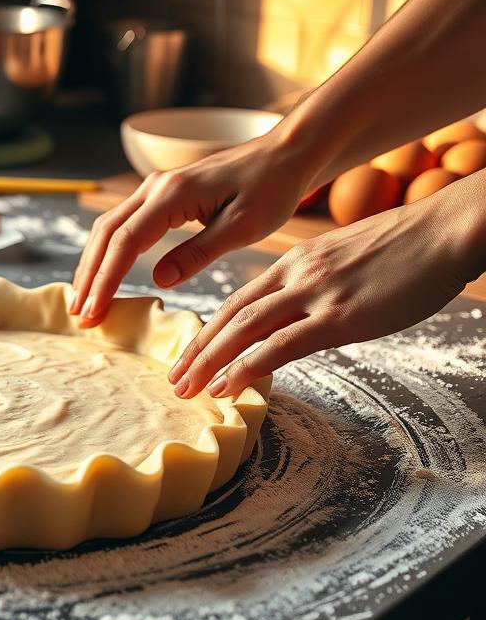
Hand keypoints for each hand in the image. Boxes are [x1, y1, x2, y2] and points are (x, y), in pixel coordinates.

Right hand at [71, 130, 316, 324]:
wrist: (284, 154)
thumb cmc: (272, 188)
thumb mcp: (243, 227)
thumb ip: (199, 254)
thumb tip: (159, 280)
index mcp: (173, 195)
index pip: (126, 242)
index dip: (105, 279)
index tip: (95, 311)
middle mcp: (155, 187)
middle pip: (106, 234)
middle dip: (89, 276)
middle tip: (80, 316)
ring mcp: (154, 188)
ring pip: (108, 227)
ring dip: (92, 264)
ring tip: (83, 301)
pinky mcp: (160, 194)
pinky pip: (122, 224)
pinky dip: (106, 251)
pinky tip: (103, 273)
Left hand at [168, 181, 484, 399]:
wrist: (446, 230)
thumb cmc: (407, 248)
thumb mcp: (347, 263)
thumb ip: (318, 287)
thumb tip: (304, 316)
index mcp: (295, 262)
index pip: (238, 300)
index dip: (209, 330)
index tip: (190, 355)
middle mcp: (296, 275)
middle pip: (231, 315)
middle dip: (198, 350)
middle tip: (174, 380)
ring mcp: (316, 293)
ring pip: (244, 329)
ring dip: (210, 362)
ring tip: (188, 389)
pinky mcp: (340, 315)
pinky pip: (281, 344)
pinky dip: (247, 366)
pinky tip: (228, 386)